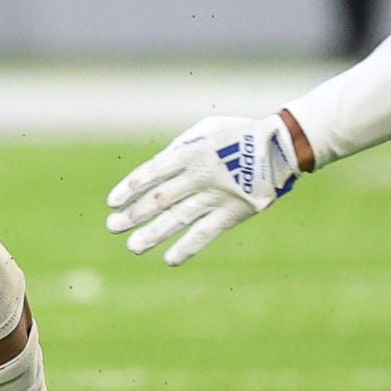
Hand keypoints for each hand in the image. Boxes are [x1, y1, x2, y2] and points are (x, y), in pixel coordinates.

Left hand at [106, 115, 299, 265]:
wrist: (278, 147)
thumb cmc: (236, 135)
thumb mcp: (205, 131)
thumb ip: (179, 149)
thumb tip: (153, 169)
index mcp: (190, 153)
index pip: (152, 172)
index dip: (130, 187)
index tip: (112, 202)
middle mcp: (199, 176)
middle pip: (159, 198)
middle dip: (133, 213)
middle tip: (112, 226)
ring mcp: (215, 197)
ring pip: (178, 218)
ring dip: (153, 233)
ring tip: (132, 246)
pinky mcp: (232, 213)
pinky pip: (206, 233)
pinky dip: (187, 247)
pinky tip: (169, 259)